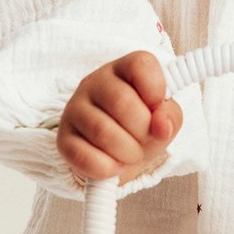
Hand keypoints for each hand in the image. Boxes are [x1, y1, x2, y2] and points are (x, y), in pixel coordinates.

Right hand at [57, 51, 183, 186]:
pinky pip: (84, 156)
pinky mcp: (63, 139)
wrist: (118, 156)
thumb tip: (162, 126)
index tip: (157, 109)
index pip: (140, 64)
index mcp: (123, 69)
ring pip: (103, 132)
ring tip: (131, 154)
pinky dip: (107, 168)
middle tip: (144, 139)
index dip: (156, 90)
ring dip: (127, 152)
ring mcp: (74, 109)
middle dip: (143, 130)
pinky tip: (114, 166)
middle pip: (122, 102)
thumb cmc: (141, 128)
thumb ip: (170, 117)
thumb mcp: (164, 119)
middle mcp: (95, 83)